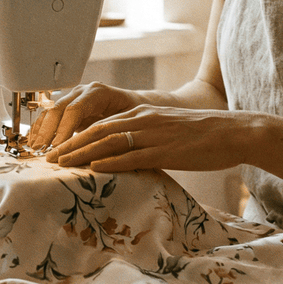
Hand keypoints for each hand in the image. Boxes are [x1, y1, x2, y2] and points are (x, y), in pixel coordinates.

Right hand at [29, 82, 142, 151]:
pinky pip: (49, 116)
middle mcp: (82, 92)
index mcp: (98, 92)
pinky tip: (34, 142)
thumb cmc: (134, 113)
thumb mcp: (128, 120)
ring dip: (41, 130)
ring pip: (50, 111)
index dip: (64, 129)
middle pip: (58, 109)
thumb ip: (113, 130)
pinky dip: (40, 129)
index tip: (58, 146)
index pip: (75, 109)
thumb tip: (101, 148)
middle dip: (48, 131)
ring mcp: (72, 98)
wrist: (133, 105)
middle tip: (42, 150)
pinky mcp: (67, 108)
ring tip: (35, 149)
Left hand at [47, 104, 257, 172]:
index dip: (75, 136)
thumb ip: (145, 138)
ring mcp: (153, 135)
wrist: (234, 132)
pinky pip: (132, 156)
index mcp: (143, 114)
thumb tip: (127, 153)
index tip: (58, 149)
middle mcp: (143, 120)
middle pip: (97, 131)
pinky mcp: (165, 151)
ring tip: (61, 165)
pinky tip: (93, 169)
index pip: (100, 123)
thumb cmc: (204, 135)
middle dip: (70, 145)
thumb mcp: (168, 130)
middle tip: (48, 159)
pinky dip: (109, 162)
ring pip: (108, 142)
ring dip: (81, 154)